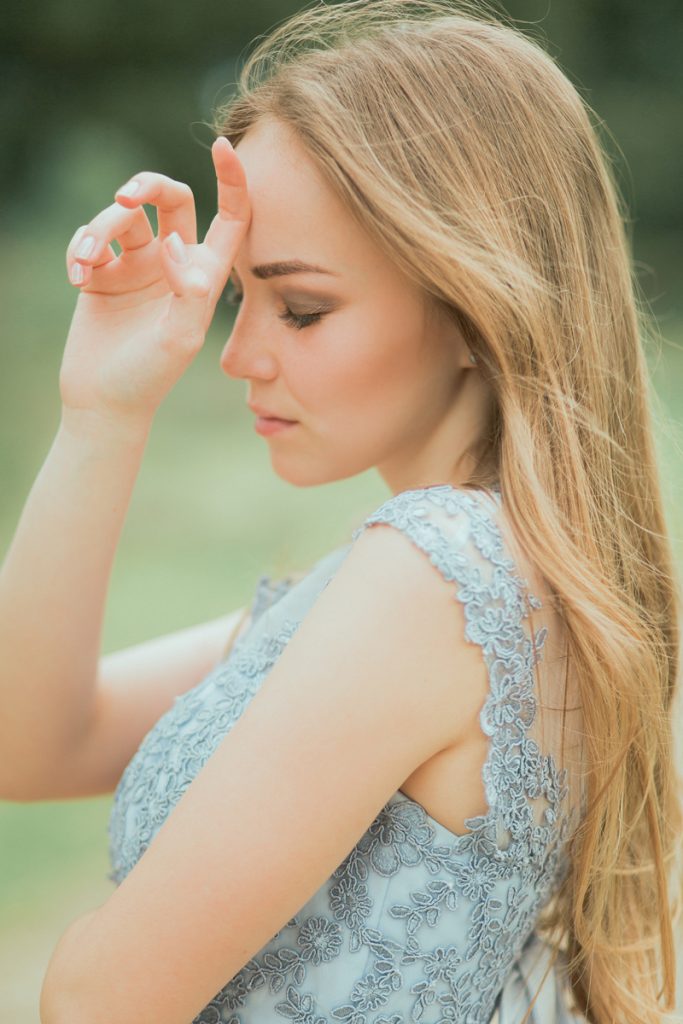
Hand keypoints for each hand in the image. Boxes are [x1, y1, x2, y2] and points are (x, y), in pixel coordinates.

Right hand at [59, 137, 249, 432]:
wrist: (102, 402)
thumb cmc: (150, 377)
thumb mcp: (179, 338)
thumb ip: (187, 289)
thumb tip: (171, 242)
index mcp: (204, 275)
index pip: (230, 219)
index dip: (233, 181)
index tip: (223, 146)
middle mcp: (173, 262)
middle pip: (168, 198)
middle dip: (145, 184)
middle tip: (125, 195)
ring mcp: (135, 265)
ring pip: (121, 217)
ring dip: (99, 227)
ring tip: (86, 259)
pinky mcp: (101, 272)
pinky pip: (89, 238)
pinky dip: (79, 247)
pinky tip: (75, 276)